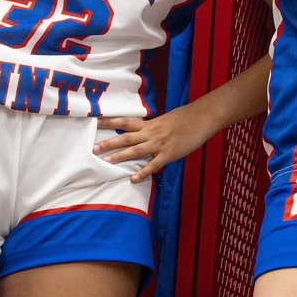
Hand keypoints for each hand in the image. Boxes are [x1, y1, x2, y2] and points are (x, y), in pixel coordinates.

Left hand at [93, 105, 214, 181]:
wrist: (202, 118)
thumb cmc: (186, 118)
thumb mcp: (166, 119)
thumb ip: (154, 127)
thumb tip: (146, 132)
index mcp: (150, 124)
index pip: (125, 121)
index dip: (110, 122)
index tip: (95, 121)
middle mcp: (151, 133)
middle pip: (126, 138)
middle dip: (109, 143)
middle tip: (94, 148)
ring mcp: (159, 144)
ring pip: (135, 151)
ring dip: (120, 156)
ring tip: (106, 162)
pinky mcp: (169, 154)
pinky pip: (153, 165)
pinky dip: (142, 172)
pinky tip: (133, 179)